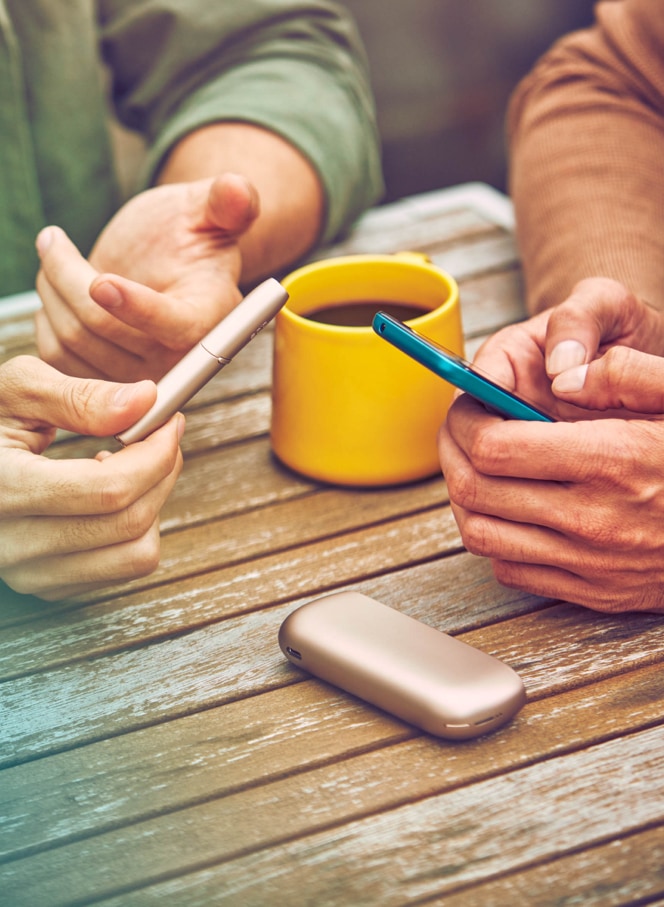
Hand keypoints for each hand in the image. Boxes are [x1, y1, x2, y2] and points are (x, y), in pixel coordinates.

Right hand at [0, 356, 183, 600]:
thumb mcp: (18, 390)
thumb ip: (81, 397)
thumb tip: (145, 400)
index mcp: (1, 488)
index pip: (108, 488)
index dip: (154, 454)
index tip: (168, 423)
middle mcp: (12, 544)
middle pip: (129, 521)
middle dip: (161, 472)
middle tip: (160, 438)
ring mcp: (29, 572)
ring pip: (136, 554)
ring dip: (151, 504)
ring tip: (125, 468)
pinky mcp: (46, 584)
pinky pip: (122, 568)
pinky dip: (133, 530)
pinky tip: (106, 496)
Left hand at [34, 173, 258, 381]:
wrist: (166, 265)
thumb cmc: (188, 236)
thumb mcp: (207, 211)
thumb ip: (227, 202)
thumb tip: (237, 189)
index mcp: (210, 318)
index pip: (174, 327)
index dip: (137, 309)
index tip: (101, 282)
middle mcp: (178, 357)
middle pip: (107, 330)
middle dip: (69, 277)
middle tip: (54, 240)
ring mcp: (140, 375)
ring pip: (75, 340)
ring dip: (52, 291)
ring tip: (55, 256)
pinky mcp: (106, 380)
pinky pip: (59, 358)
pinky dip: (46, 317)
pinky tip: (54, 289)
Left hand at [438, 278, 663, 612]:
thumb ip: (626, 375)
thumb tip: (562, 377)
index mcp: (613, 459)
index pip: (495, 447)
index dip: (466, 420)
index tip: (469, 404)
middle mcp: (594, 518)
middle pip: (475, 489)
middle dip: (451, 451)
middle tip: (459, 429)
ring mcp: (590, 563)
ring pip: (481, 534)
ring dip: (463, 496)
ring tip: (475, 467)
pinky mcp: (593, 593)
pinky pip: (510, 570)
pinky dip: (494, 538)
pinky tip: (510, 510)